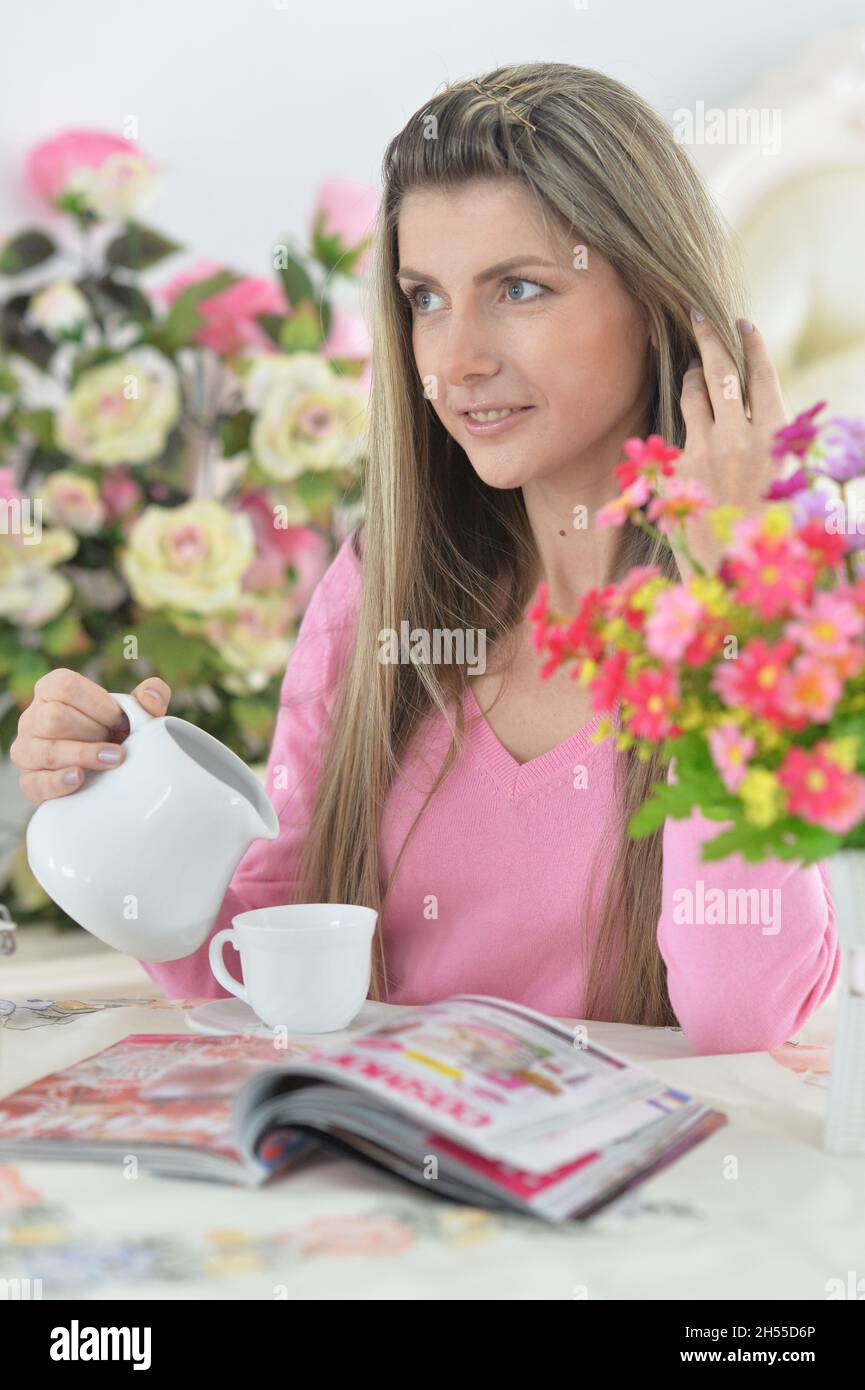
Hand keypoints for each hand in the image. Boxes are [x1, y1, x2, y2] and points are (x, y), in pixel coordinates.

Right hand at [10, 669, 171, 803]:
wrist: (103, 770)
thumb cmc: (115, 731)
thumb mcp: (134, 710)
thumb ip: (151, 694)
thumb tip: (152, 700)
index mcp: (53, 689)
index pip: (65, 687)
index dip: (98, 704)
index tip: (121, 720)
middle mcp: (33, 716)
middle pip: (54, 718)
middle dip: (93, 732)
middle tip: (117, 744)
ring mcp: (26, 749)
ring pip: (47, 749)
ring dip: (84, 755)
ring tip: (113, 760)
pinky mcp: (29, 780)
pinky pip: (35, 782)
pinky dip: (59, 782)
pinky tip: (80, 779)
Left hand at [673, 312, 788, 576]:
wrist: (736, 576)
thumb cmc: (775, 533)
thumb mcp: (794, 483)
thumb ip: (778, 444)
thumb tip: (765, 418)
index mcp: (777, 435)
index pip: (763, 374)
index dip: (752, 345)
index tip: (744, 325)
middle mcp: (740, 435)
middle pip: (721, 370)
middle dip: (710, 337)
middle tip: (698, 315)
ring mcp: (705, 450)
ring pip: (694, 394)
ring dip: (693, 375)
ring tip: (693, 364)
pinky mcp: (679, 469)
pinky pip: (679, 432)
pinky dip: (683, 420)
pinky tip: (684, 414)